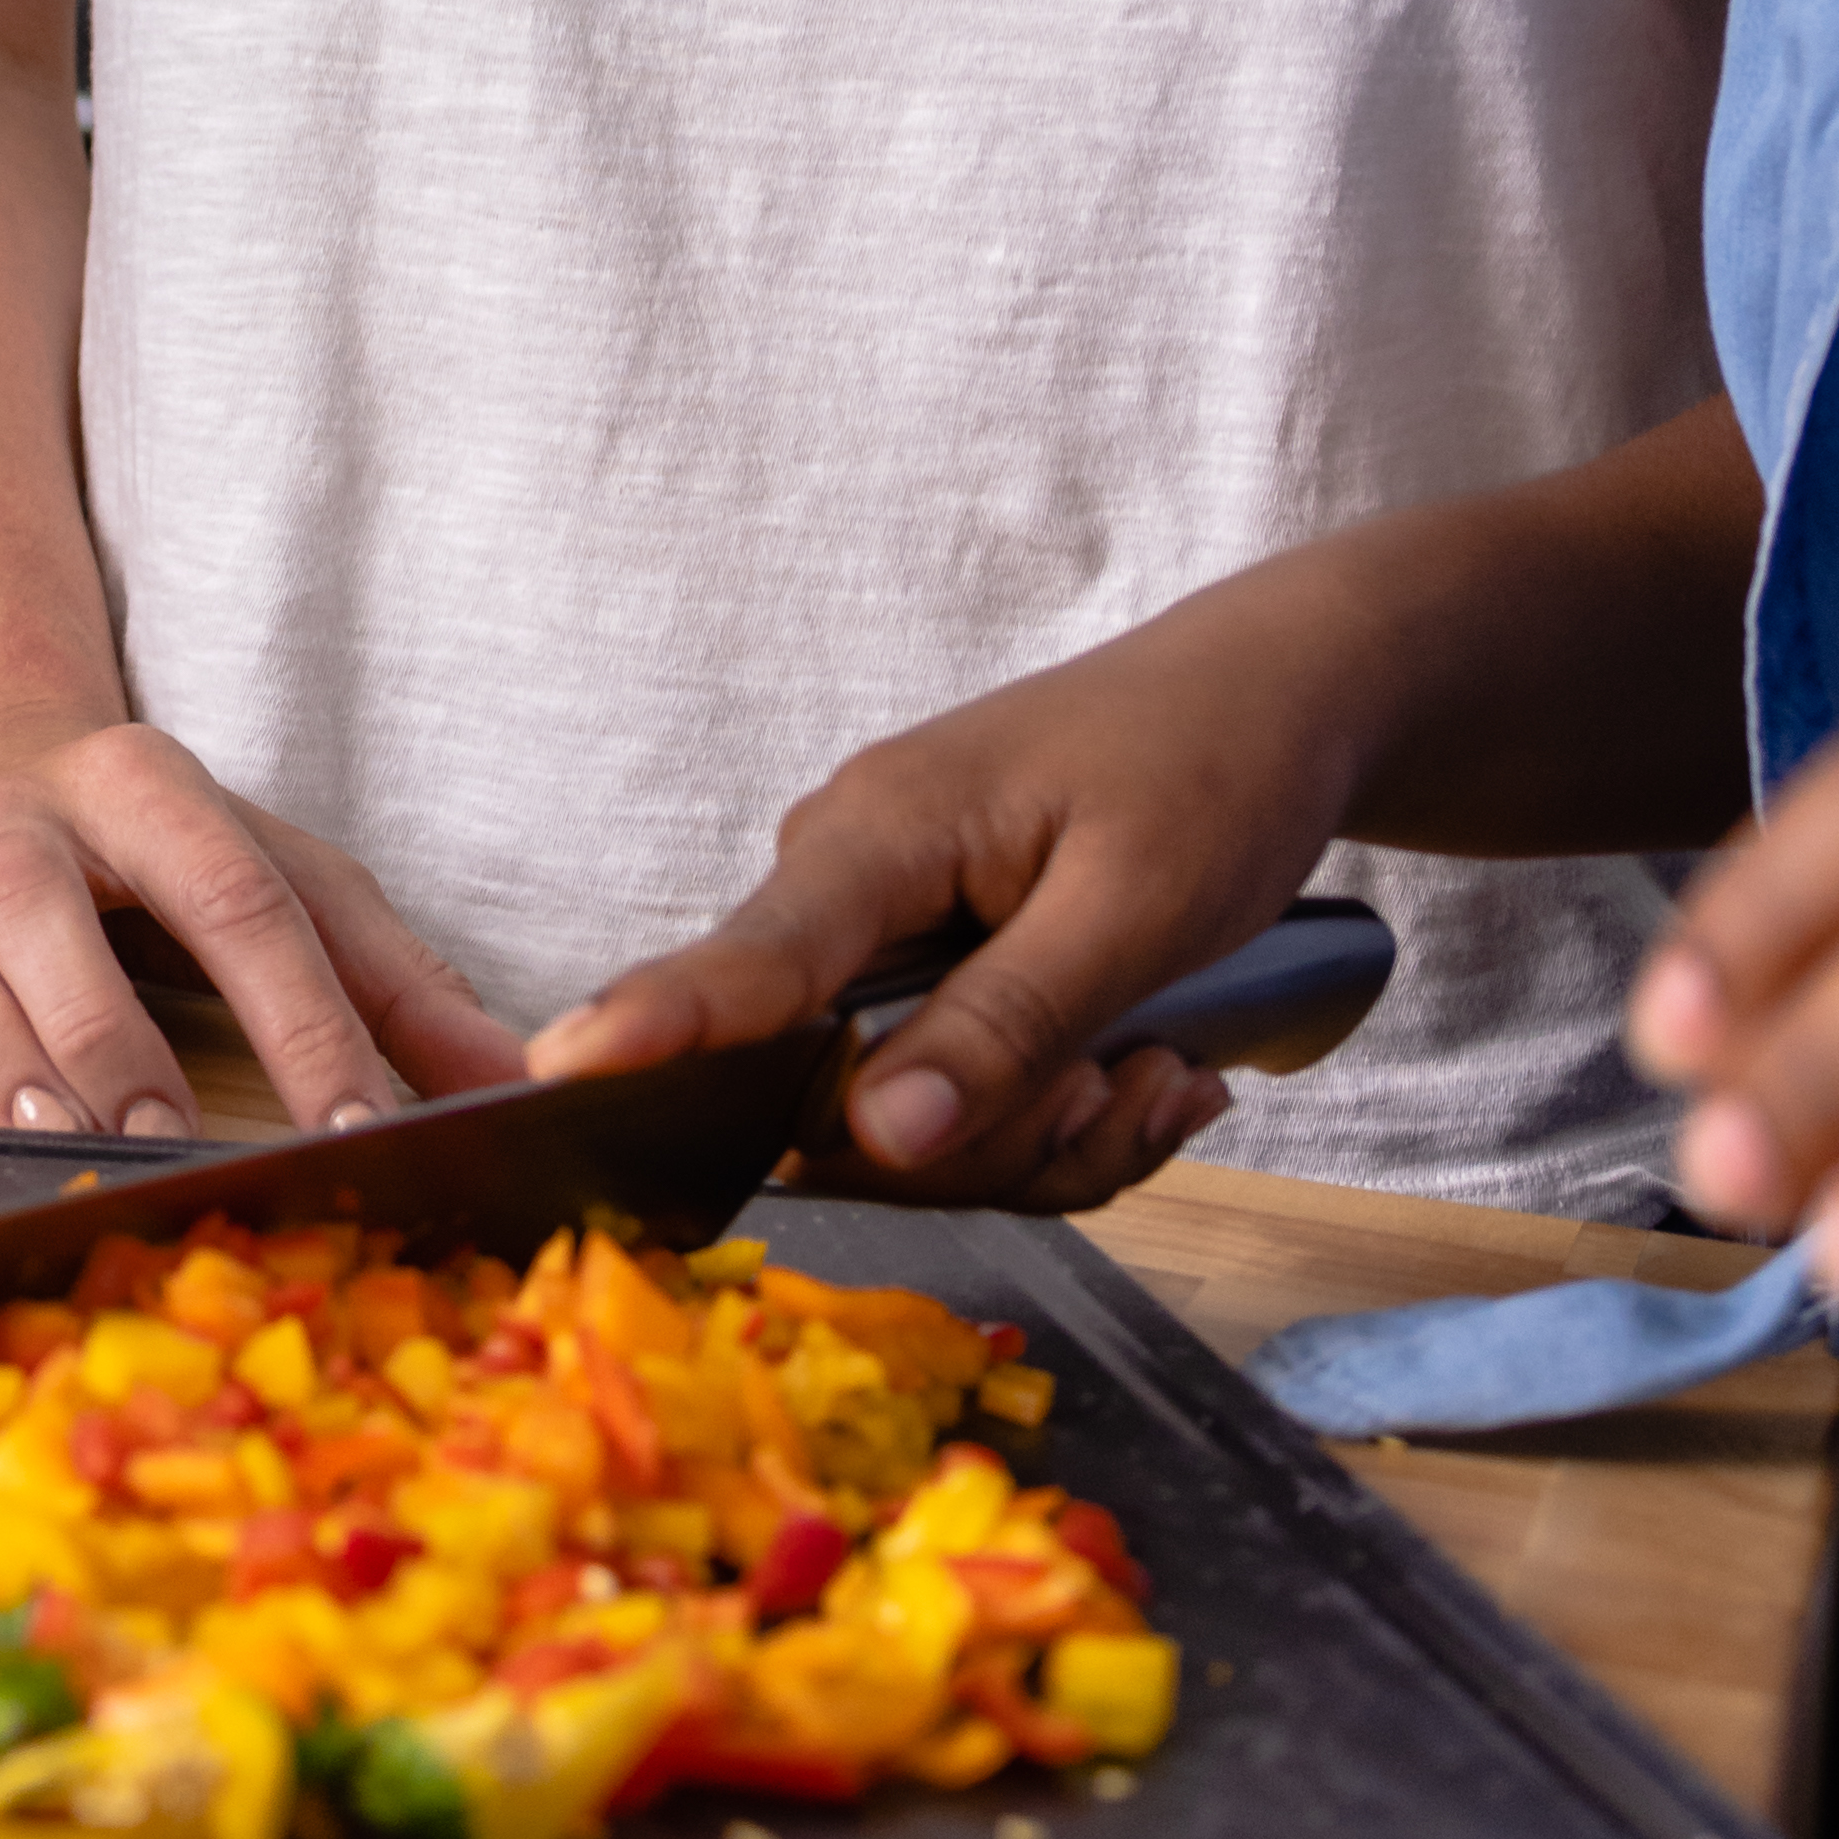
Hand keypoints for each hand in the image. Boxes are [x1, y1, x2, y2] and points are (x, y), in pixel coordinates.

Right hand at [0, 709, 525, 1140]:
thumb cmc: (158, 849)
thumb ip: (396, 981)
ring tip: (45, 1134)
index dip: (303, 1016)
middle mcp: (21, 815)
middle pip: (50, 906)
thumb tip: (516, 1077)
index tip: (358, 1124)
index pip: (237, 898)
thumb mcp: (286, 877)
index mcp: (148, 786)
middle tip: (160, 1138)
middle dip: (105, 1030)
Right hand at [526, 594, 1389, 1207]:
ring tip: (1161, 1063)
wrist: (1277, 700)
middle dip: (996, 1138)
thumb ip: (1006, 1026)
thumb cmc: (1212, 765)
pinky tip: (1152, 1066)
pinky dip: (1068, 1119)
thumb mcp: (1136, 909)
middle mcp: (853, 887)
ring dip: (1054, 1132)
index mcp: (878, 838)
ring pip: (915, 1127)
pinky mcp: (937, 975)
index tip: (561, 1071)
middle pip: (840, 1100)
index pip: (743, 958)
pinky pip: (969, 1109)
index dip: (654, 1026)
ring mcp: (890, 937)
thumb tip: (879, 1136)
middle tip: (1134, 1083)